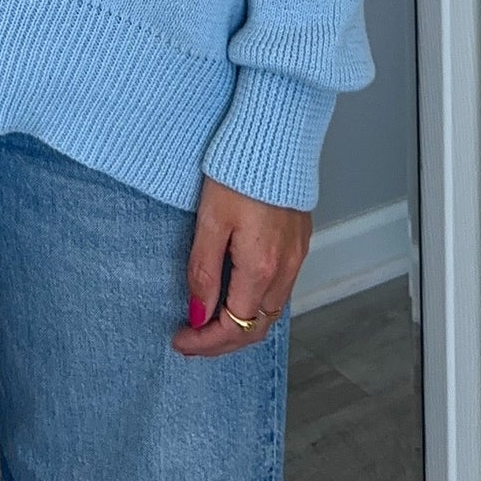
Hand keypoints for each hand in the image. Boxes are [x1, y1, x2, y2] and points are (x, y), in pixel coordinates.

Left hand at [171, 174, 310, 355]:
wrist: (274, 137)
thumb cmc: (238, 172)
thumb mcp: (210, 222)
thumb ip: (204, 273)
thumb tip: (199, 315)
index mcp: (260, 268)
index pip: (234, 327)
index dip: (205, 343)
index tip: (180, 340)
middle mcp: (285, 269)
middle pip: (256, 328)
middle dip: (223, 341)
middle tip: (193, 340)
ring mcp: (296, 256)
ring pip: (270, 311)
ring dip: (240, 324)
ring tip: (209, 321)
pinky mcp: (300, 242)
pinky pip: (280, 289)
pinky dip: (257, 304)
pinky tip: (236, 294)